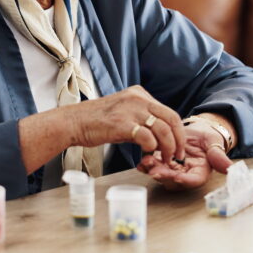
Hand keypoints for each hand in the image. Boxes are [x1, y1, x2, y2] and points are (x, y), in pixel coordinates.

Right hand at [68, 85, 185, 164]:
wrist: (74, 122)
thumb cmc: (96, 121)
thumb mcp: (123, 111)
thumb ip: (141, 117)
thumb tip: (159, 135)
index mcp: (139, 94)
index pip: (169, 112)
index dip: (178, 132)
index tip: (178, 147)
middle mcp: (137, 98)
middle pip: (171, 119)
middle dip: (178, 141)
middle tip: (177, 156)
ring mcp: (130, 110)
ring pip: (163, 129)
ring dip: (168, 148)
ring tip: (165, 159)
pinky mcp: (122, 124)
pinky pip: (147, 138)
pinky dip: (151, 149)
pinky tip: (147, 155)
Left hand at [136, 120, 231, 190]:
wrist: (197, 131)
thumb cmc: (209, 138)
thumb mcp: (215, 145)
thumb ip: (219, 157)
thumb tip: (230, 168)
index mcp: (200, 172)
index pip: (194, 180)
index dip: (186, 180)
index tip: (178, 177)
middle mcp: (186, 174)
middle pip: (175, 180)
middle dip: (164, 176)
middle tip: (155, 171)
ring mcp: (174, 169)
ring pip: (163, 174)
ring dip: (153, 170)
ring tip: (146, 163)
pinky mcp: (163, 162)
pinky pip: (155, 166)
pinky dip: (147, 165)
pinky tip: (141, 163)